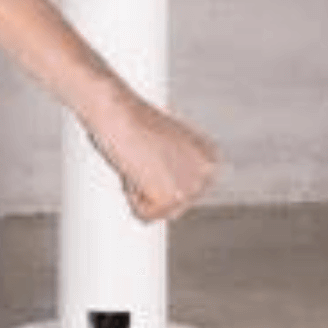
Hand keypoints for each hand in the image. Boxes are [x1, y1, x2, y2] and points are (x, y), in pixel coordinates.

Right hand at [82, 85, 219, 224]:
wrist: (117, 111)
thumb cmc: (131, 119)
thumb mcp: (165, 141)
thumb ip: (175, 162)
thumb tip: (166, 177)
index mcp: (210, 157)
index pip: (183, 190)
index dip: (157, 175)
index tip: (149, 153)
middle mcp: (209, 172)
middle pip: (175, 206)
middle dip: (151, 186)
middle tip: (141, 157)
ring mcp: (193, 185)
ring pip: (160, 212)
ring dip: (141, 191)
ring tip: (138, 161)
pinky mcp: (173, 197)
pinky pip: (145, 215)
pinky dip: (132, 197)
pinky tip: (134, 169)